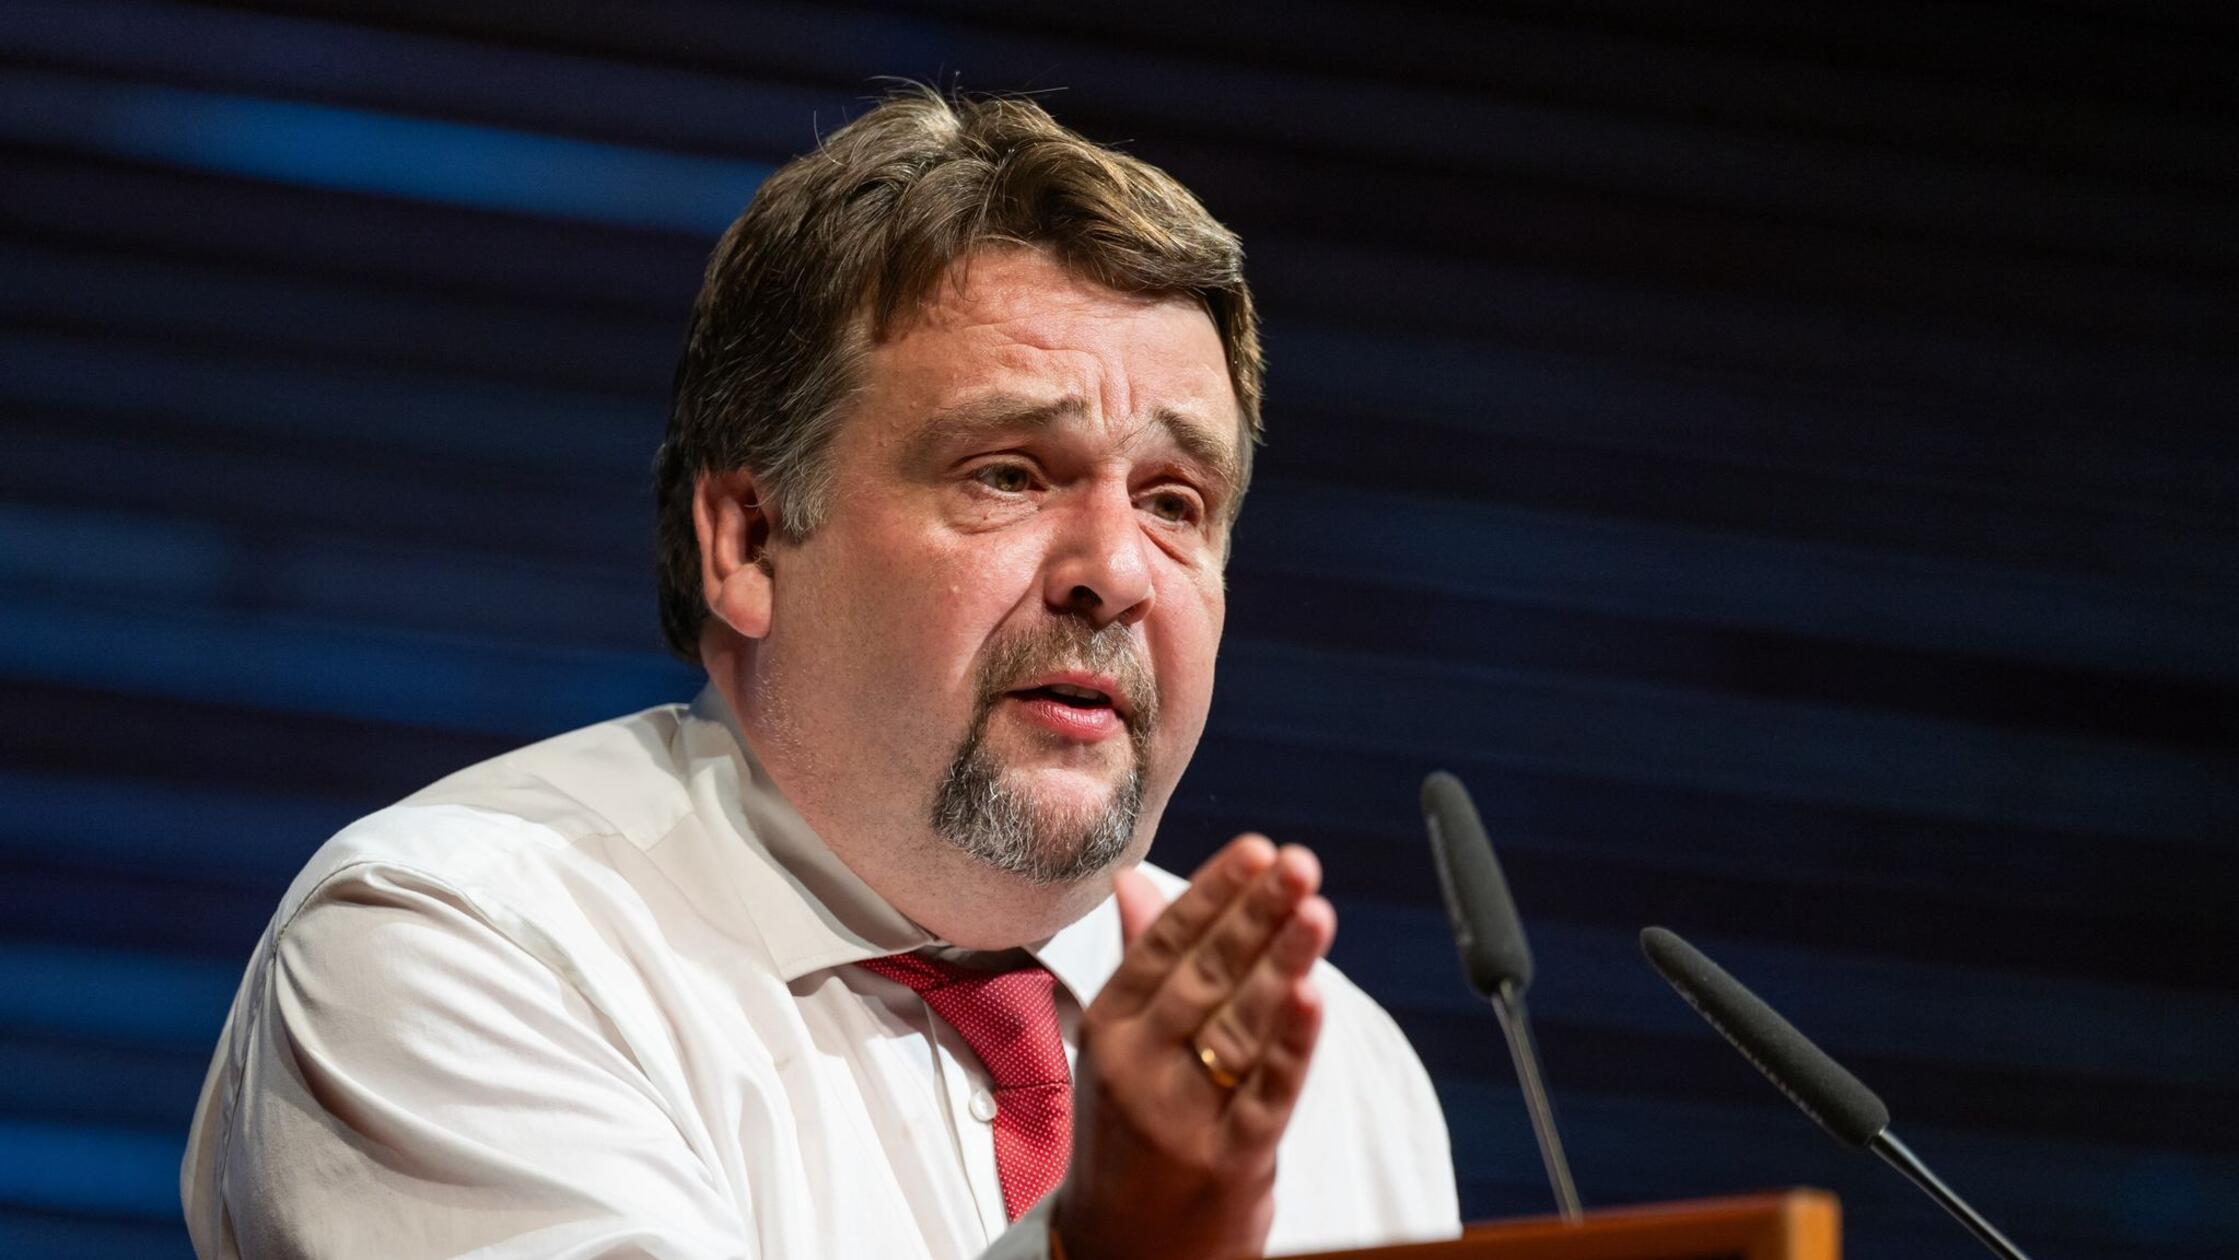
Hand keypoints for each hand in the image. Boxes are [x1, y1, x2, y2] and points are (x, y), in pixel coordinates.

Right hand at [1054, 835, 1336, 1259]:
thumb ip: (1140, 961)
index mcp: (1110, 1027)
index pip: (1164, 944)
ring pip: (1239, 1025)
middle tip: (1299, 864)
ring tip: (1315, 911)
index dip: (1214, 894)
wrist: (1117, 1252)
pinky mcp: (1228, 1160)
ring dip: (1282, 962)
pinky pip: (1267, 1092)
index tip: (1257, 848)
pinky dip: (1293, 1044)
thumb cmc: (1127, 1137)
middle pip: (1205, 976)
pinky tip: (1314, 996)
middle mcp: (1138, 1066)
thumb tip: (1134, 881)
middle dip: (1256, 915)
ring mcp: (1181, 1115)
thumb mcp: (1118, 1048)